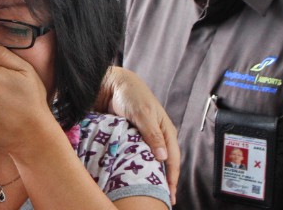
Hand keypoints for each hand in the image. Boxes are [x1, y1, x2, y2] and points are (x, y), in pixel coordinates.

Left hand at [95, 66, 178, 204]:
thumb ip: (152, 134)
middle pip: (161, 164)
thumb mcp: (143, 113)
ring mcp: (141, 138)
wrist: (109, 84)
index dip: (172, 178)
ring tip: (144, 193)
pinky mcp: (128, 138)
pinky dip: (132, 166)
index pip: (172, 159)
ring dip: (146, 175)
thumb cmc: (130, 94)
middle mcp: (155, 136)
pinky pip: (132, 156)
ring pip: (146, 161)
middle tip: (158, 199)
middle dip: (161, 181)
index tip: (170, 196)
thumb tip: (163, 158)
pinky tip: (128, 176)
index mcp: (165, 130)